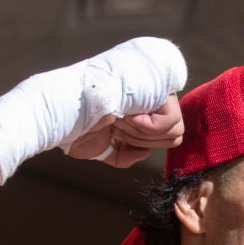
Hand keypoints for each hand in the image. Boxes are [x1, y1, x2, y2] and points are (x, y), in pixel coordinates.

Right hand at [67, 94, 184, 167]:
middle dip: (143, 140)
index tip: (118, 134)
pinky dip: (150, 127)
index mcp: (142, 113)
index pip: (167, 137)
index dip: (143, 143)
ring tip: (123, 117)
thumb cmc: (78, 126)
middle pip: (174, 136)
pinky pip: (172, 120)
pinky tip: (131, 115)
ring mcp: (156, 93)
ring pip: (175, 129)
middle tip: (119, 124)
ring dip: (144, 133)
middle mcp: (152, 101)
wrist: (67, 112)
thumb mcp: (104, 149)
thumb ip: (125, 156)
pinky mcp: (159, 88)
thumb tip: (145, 152)